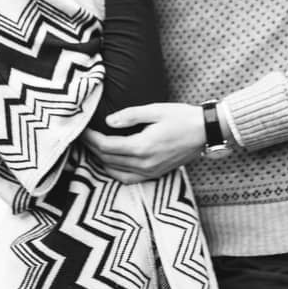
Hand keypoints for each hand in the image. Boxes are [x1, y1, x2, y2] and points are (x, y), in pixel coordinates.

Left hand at [85, 103, 205, 181]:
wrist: (206, 133)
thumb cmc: (182, 117)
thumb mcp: (156, 110)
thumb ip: (130, 116)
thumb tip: (108, 122)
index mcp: (142, 147)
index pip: (106, 146)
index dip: (90, 138)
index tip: (81, 129)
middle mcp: (144, 164)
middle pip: (107, 159)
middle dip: (91, 148)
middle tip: (82, 136)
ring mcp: (150, 172)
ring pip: (115, 171)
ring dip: (100, 160)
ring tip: (92, 147)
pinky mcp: (155, 174)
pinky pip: (128, 178)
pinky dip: (114, 171)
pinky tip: (110, 162)